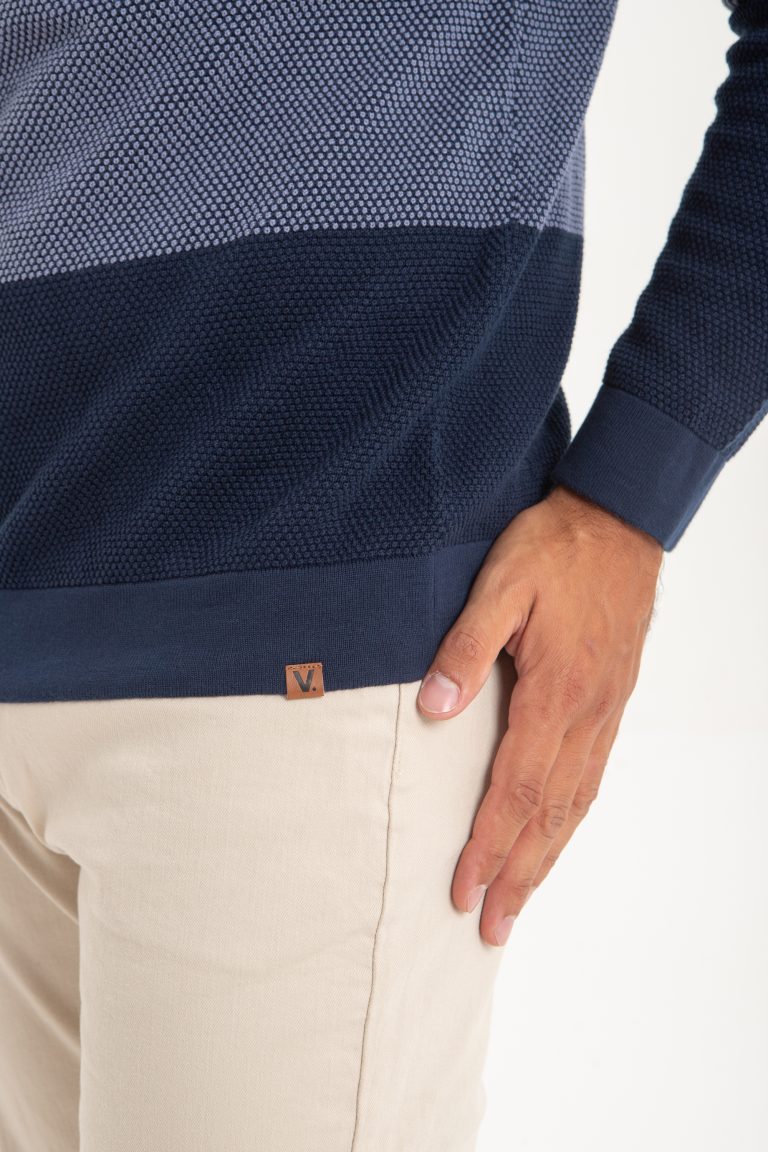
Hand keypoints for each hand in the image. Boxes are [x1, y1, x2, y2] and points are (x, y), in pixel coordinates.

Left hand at [416, 484, 663, 945]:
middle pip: (549, 813)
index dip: (488, 845)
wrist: (619, 521)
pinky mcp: (612, 700)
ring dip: (546, 856)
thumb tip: (435, 710)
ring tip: (521, 899)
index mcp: (554, 691)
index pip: (515, 788)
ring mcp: (604, 711)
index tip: (463, 890)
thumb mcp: (500, 583)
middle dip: (518, 875)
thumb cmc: (556, 548)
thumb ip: (466, 648)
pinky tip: (558, 832)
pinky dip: (571, 818)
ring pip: (575, 802)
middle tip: (491, 926)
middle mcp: (585, 714)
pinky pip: (592, 775)